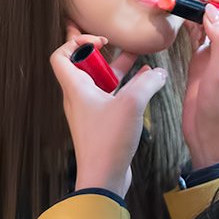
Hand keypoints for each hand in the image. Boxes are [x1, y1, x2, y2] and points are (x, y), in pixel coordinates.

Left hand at [49, 26, 170, 195]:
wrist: (104, 177)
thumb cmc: (107, 142)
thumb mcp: (131, 104)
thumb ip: (147, 83)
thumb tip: (158, 73)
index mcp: (76, 88)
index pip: (61, 55)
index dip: (76, 42)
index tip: (100, 41)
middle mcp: (79, 98)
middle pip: (85, 67)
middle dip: (105, 54)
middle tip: (121, 47)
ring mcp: (90, 112)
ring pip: (101, 83)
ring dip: (118, 71)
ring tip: (139, 61)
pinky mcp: (102, 124)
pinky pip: (111, 99)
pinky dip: (125, 89)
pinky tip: (145, 87)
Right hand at [181, 0, 218, 168]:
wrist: (210, 136)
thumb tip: (212, 10)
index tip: (213, 0)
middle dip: (213, 3)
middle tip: (194, 4)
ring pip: (212, 21)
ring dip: (199, 13)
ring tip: (184, 9)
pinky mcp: (203, 59)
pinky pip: (199, 34)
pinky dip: (190, 25)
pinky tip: (181, 22)